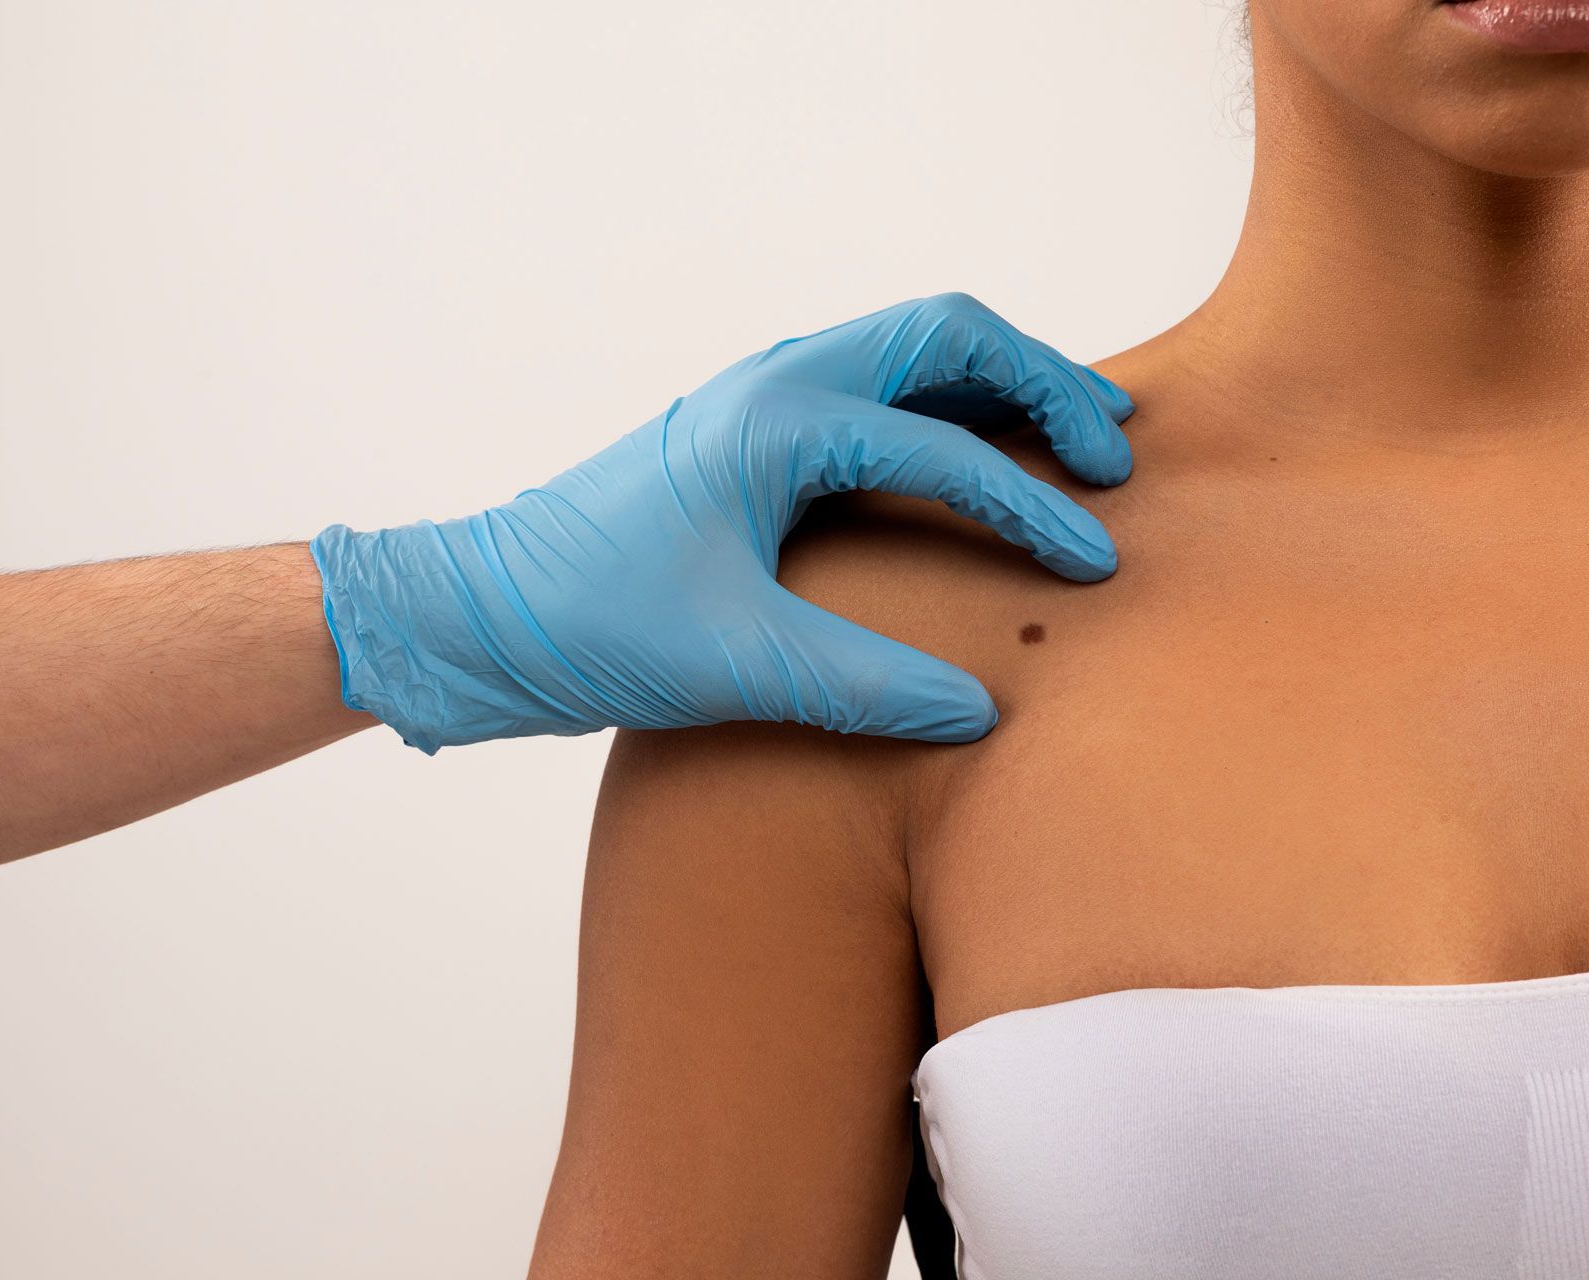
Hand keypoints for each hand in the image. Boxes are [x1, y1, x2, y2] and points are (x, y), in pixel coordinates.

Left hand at [309, 293, 1134, 750]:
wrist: (476, 616)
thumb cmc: (587, 626)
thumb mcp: (736, 664)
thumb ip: (866, 687)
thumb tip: (983, 709)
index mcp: (778, 421)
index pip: (944, 447)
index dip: (1032, 507)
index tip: (1091, 564)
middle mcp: (776, 382)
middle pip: (948, 334)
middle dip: (1043, 382)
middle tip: (1112, 447)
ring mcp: (763, 400)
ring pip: (915, 349)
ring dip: (1002, 380)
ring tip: (1080, 429)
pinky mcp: (755, 437)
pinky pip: (879, 390)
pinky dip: (950, 407)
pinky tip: (983, 456)